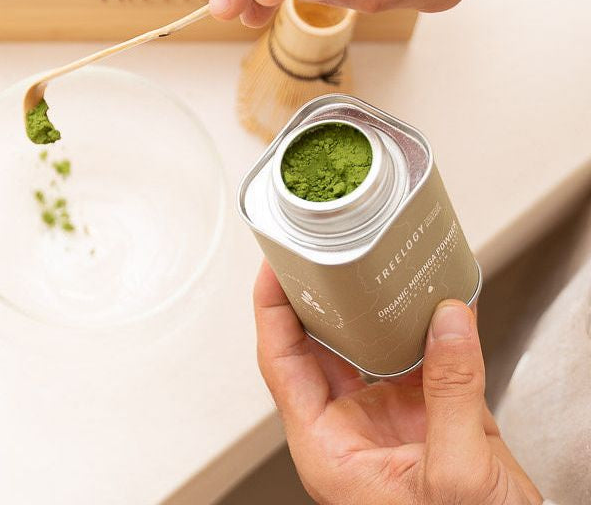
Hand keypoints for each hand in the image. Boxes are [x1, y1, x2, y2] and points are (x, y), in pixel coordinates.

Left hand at [253, 261, 542, 504]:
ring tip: (369, 263)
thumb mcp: (455, 476)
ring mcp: (386, 418)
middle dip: (317, 296)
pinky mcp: (427, 415)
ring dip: (371, 306)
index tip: (273, 266)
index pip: (281, 360)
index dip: (272, 308)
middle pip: (316, 344)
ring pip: (365, 345)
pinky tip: (433, 299)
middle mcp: (348, 427)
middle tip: (318, 250)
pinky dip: (426, 327)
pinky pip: (418, 357)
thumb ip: (450, 393)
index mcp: (326, 445)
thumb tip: (448, 321)